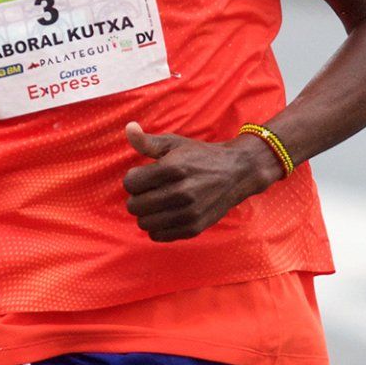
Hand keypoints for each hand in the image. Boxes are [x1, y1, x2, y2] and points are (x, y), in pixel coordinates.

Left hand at [122, 121, 279, 240]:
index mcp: (174, 168)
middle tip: (149, 192)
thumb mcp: (174, 144)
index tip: (143, 177)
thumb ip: (148, 141)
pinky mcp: (194, 228)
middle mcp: (182, 192)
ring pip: (144, 223)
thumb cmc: (200, 156)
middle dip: (137, 198)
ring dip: (146, 214)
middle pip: (134, 206)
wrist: (236, 173)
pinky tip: (166, 215)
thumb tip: (129, 128)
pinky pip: (158, 236)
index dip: (133, 179)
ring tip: (157, 204)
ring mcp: (189, 212)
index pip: (130, 183)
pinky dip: (157, 227)